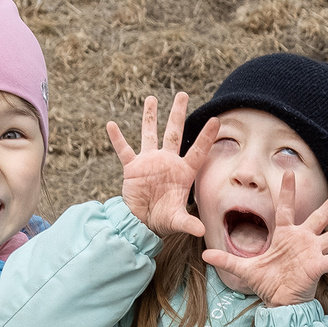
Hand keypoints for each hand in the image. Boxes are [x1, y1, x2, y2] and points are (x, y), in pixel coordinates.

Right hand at [107, 93, 213, 240]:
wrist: (142, 223)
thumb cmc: (163, 221)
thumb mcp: (177, 221)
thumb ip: (188, 223)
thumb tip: (201, 231)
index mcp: (183, 172)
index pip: (197, 151)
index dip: (206, 137)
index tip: (216, 120)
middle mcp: (167, 162)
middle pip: (174, 133)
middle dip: (178, 114)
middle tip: (182, 94)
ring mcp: (149, 162)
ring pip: (150, 134)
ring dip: (150, 117)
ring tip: (151, 98)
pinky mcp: (132, 168)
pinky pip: (124, 150)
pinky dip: (117, 139)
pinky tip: (111, 125)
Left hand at [205, 172, 327, 305]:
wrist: (279, 303)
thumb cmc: (267, 284)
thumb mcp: (244, 269)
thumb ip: (227, 259)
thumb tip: (204, 255)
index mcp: (285, 236)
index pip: (285, 208)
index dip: (287, 191)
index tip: (289, 172)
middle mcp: (303, 240)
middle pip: (321, 216)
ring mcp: (312, 253)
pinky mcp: (317, 268)